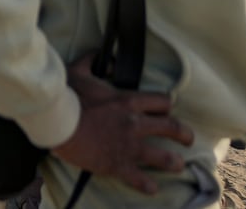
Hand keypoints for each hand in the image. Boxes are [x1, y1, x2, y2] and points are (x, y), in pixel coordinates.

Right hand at [52, 55, 192, 194]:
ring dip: (174, 162)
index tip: (168, 109)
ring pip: (163, 157)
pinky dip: (147, 185)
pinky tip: (153, 188)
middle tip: (188, 139)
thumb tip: (103, 56)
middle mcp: (135, 123)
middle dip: (184, 134)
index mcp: (128, 100)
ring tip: (179, 165)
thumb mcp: (79, 70)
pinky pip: (139, 178)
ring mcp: (129, 146)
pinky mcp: (117, 164)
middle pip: (171, 127)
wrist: (56, 121)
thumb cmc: (66, 94)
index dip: (167, 105)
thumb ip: (93, 60)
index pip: (162, 102)